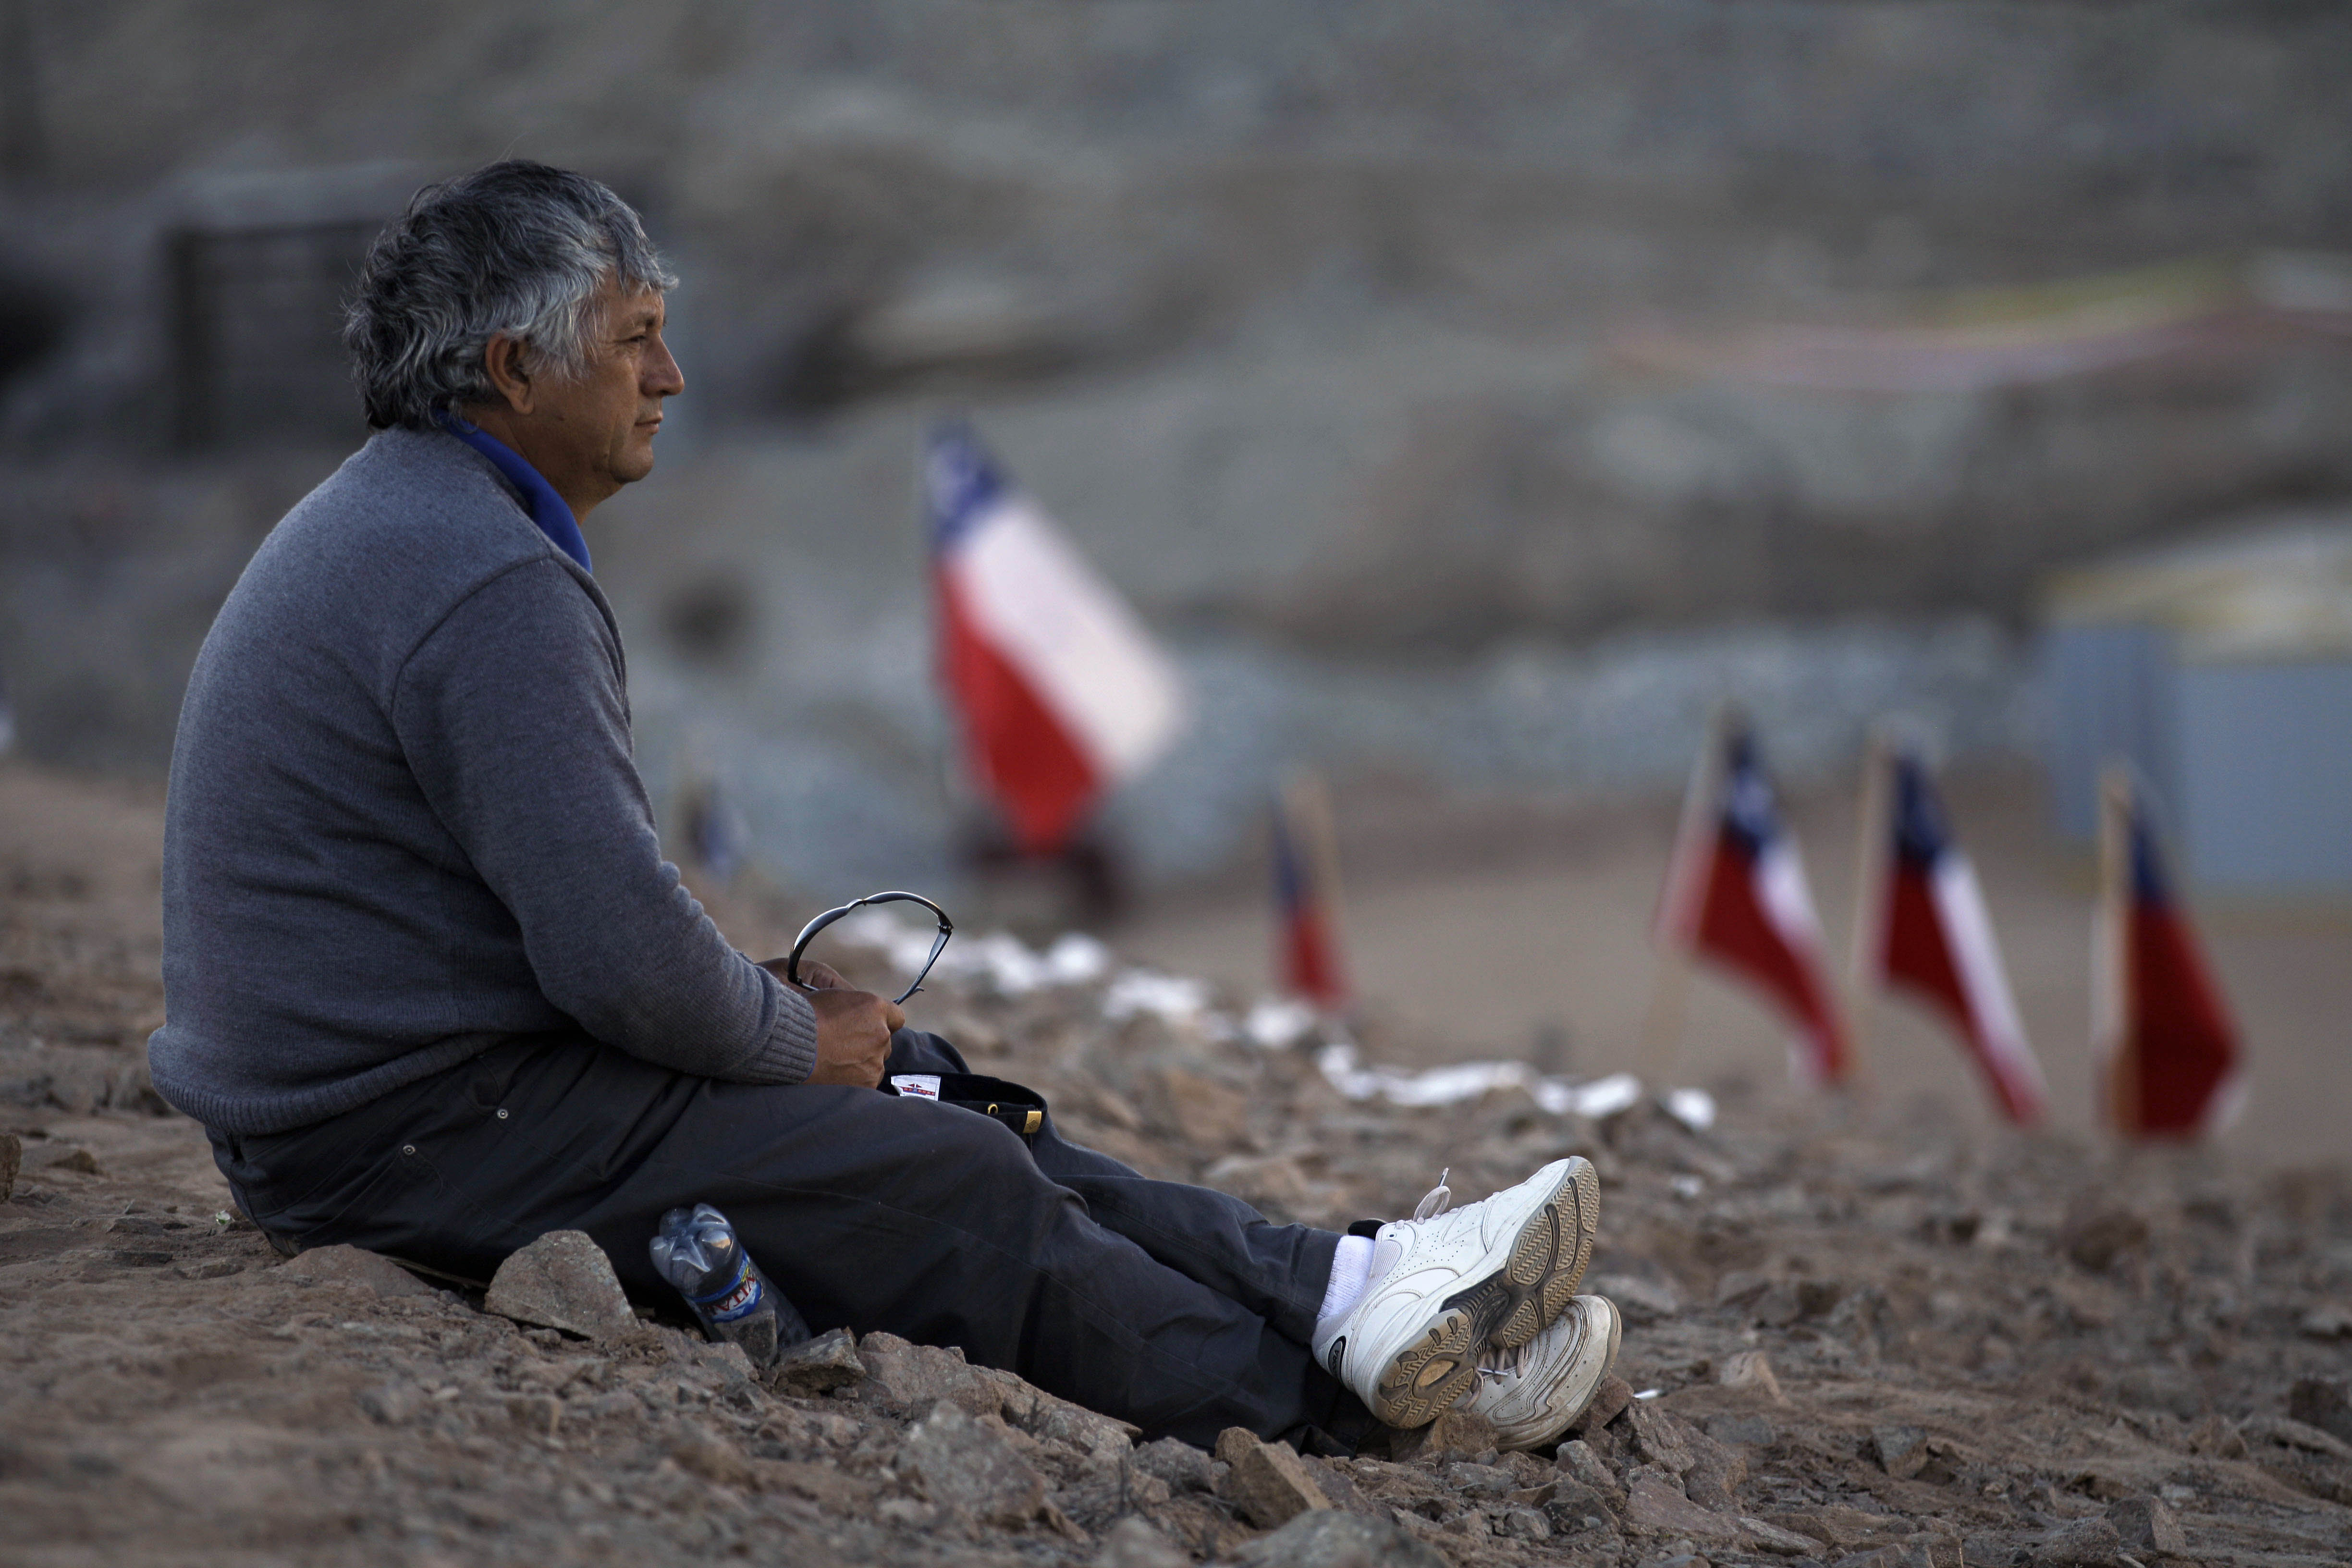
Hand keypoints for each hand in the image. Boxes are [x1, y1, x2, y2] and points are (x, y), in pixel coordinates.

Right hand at [761, 957, 902, 1087]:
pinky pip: (867, 1081)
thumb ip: (858, 1008)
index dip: (882, 1022)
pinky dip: (854, 1079)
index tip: (869, 1027)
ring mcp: (875, 1060)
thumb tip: (863, 1017)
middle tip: (844, 1046)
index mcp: (875, 1008)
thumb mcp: (835, 997)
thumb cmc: (805, 1016)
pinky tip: (835, 1073)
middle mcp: (881, 1033)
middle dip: (870, 1043)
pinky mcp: (866, 1082)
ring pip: (876, 1063)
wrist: (788, 1044)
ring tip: (835, 1061)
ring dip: (862, 1063)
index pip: (896, 1017)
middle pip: (884, 1042)